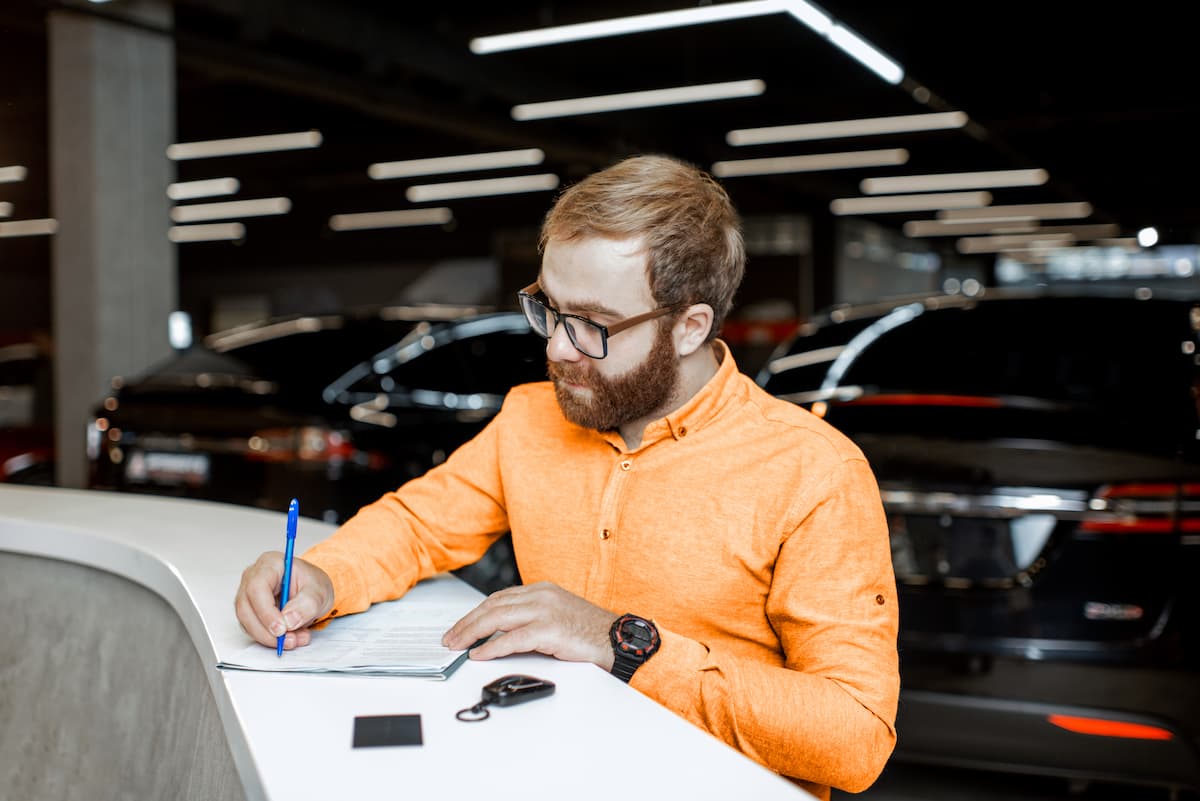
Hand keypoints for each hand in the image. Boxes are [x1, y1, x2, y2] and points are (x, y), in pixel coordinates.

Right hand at [234, 552, 334, 649]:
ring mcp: (248, 594)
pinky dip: (269, 639)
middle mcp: (254, 577)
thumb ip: (307, 604)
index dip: (266, 611)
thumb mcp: (319, 591)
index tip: (281, 628)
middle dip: (266, 630)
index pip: (257, 586)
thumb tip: (288, 621)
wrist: (312, 591)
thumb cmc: (312, 584)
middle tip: (287, 640)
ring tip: (294, 640)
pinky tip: (289, 638)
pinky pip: (252, 629)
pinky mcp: (250, 611)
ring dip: (268, 637)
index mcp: (270, 564)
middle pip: (246, 607)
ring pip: (246, 621)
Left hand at [442, 581, 615, 669]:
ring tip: (458, 645)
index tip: (461, 626)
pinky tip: (479, 655)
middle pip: (492, 606)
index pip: (499, 598)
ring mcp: (545, 610)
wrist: (617, 639)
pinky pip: (511, 639)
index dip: (476, 613)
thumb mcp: (558, 615)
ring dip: (472, 633)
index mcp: (542, 589)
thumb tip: (502, 634)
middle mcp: (541, 595)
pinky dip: (491, 647)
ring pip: (496, 618)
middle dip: (467, 623)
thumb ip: (532, 618)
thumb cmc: (591, 632)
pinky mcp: (549, 629)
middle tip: (451, 638)